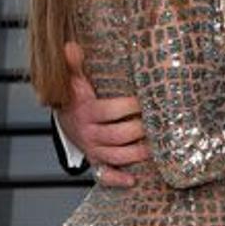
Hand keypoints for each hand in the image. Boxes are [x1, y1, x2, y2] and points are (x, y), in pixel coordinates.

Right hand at [59, 42, 148, 187]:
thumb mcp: (74, 81)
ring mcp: (93, 150)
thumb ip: (74, 65)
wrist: (65, 121)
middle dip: (140, 131)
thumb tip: (70, 46)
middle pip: (118, 136)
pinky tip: (134, 179)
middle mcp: (89, 134)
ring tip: (157, 147)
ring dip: (138, 154)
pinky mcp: (97, 162)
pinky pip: (105, 175)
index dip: (128, 107)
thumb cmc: (77, 99)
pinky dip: (118, 179)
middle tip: (159, 125)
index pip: (109, 111)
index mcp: (86, 112)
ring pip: (117, 156)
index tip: (145, 102)